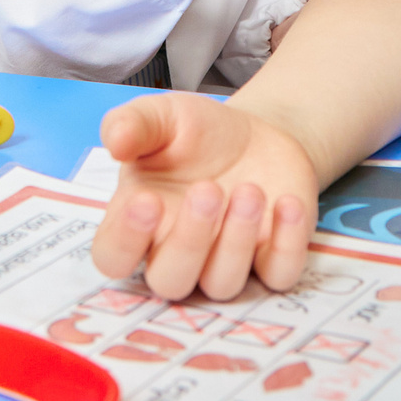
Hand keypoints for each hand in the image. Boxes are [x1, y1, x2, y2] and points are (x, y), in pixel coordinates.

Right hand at [89, 92, 318, 298]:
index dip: (124, 241)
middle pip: (169, 281)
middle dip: (189, 240)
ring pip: (222, 284)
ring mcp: (225, 263)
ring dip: (236, 240)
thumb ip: (133, 124)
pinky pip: (279, 276)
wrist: (256, 134)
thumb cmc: (196, 133)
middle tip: (208, 189)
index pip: (113, 257)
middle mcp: (177, 253)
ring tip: (250, 190)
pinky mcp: (272, 260)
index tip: (146, 200)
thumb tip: (115, 141)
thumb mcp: (162, 116)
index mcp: (138, 223)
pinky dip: (287, 245)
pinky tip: (287, 204)